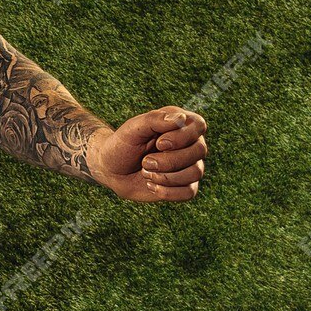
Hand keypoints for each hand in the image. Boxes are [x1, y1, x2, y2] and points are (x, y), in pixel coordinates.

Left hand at [91, 106, 208, 202]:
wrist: (111, 170)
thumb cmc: (122, 145)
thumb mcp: (133, 128)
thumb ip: (155, 120)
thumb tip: (182, 118)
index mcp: (180, 123)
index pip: (199, 125)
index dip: (182, 137)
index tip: (159, 143)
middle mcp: (189, 143)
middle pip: (199, 151)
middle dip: (170, 160)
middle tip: (145, 161)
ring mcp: (189, 165)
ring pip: (195, 172)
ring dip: (166, 177)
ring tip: (145, 173)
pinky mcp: (184, 185)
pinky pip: (190, 192)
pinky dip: (168, 192)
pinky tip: (152, 186)